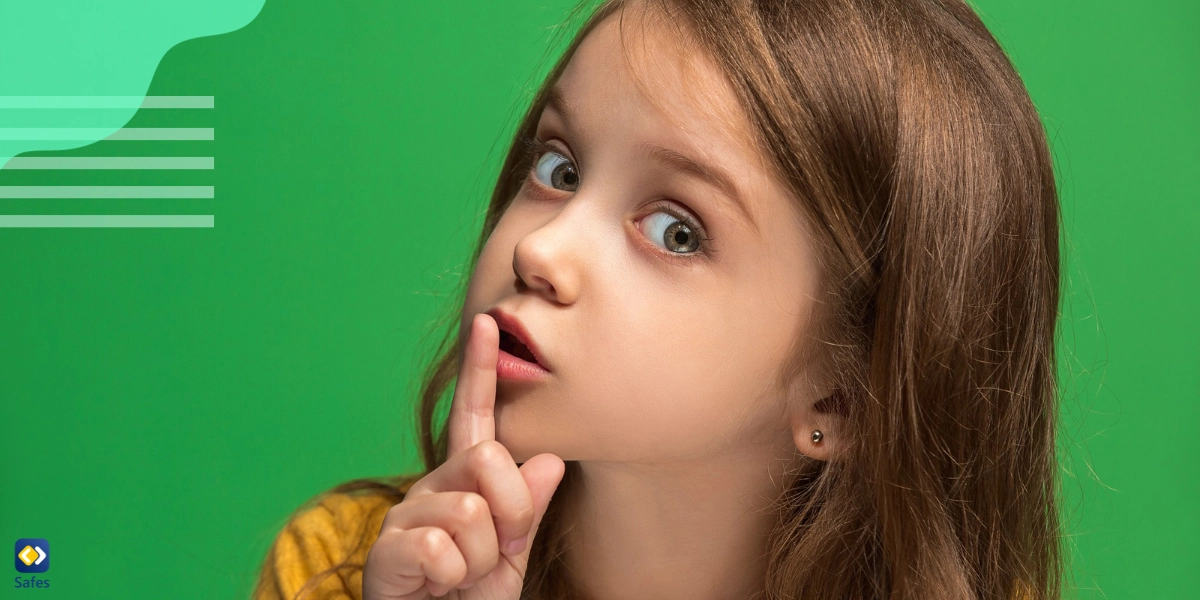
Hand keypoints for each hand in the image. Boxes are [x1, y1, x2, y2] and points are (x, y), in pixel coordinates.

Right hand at [362, 313, 565, 599]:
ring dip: (482, 558)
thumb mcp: (513, 556)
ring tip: (462, 577)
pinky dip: (452, 577)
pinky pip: (441, 547)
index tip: (489, 322)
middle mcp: (431, 486)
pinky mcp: (386, 549)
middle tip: (497, 553)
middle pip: (487, 459)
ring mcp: (405, 515)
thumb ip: (527, 510)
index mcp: (463, 480)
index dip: (480, 370)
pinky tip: (436, 586)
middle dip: (511, 514)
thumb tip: (547, 461)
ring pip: (469, 512)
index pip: (474, 417)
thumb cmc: (470, 599)